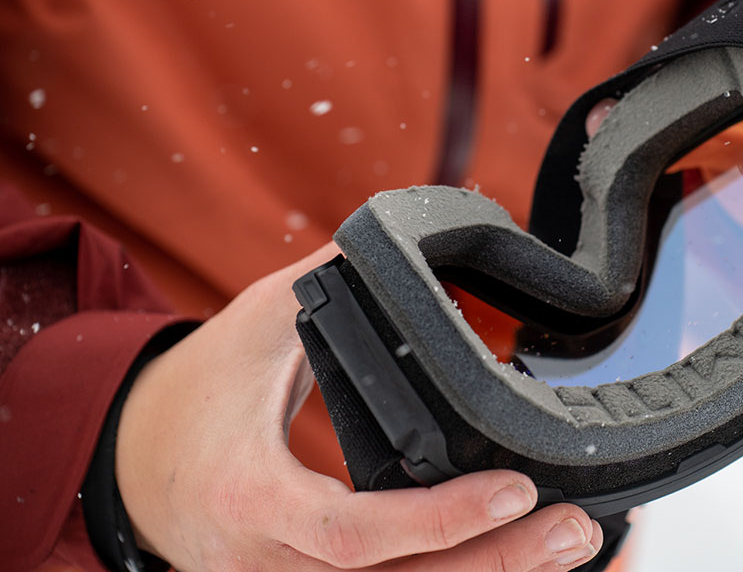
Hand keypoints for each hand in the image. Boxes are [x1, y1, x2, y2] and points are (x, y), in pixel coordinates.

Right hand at [115, 243, 602, 570]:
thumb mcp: (255, 324)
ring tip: (571, 541)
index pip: (353, 532)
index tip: (517, 488)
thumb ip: (329, 283)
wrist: (134, 462)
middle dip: (498, 563)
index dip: (439, 520)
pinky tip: (514, 552)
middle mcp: (270, 564)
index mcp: (253, 498)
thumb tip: (406, 236)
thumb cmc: (198, 391)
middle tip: (576, 529)